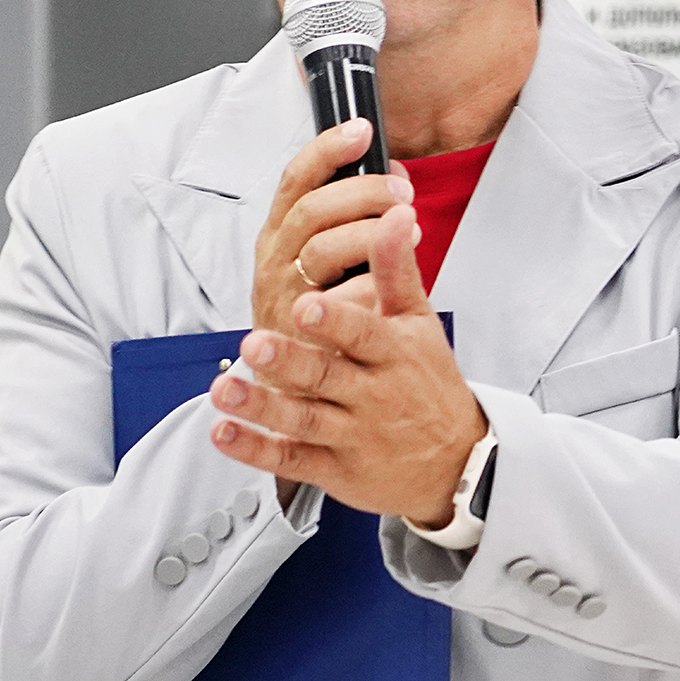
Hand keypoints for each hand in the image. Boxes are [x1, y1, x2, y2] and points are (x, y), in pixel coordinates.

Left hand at [211, 202, 488, 526]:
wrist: (455, 462)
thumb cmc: (428, 380)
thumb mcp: (419, 322)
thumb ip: (397, 268)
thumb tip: (393, 212)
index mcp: (392, 354)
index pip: (362, 333)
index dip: (334, 320)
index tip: (306, 304)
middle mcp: (371, 395)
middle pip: (326, 376)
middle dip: (290, 360)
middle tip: (256, 342)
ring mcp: (350, 434)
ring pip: (302, 420)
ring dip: (262, 406)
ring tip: (225, 390)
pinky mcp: (332, 468)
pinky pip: (290, 460)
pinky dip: (256, 449)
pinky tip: (224, 432)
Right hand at [249, 119, 413, 336]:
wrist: (292, 383)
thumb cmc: (314, 314)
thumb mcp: (325, 257)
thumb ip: (354, 216)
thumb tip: (396, 177)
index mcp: (279, 232)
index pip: (297, 178)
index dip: (327, 150)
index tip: (361, 130)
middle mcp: (274, 258)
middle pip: (314, 209)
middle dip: (363, 192)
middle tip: (402, 192)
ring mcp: (283, 294)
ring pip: (323, 249)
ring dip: (371, 234)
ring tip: (411, 234)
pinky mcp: (297, 331)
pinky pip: (336, 301)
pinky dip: (368, 286)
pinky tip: (390, 284)